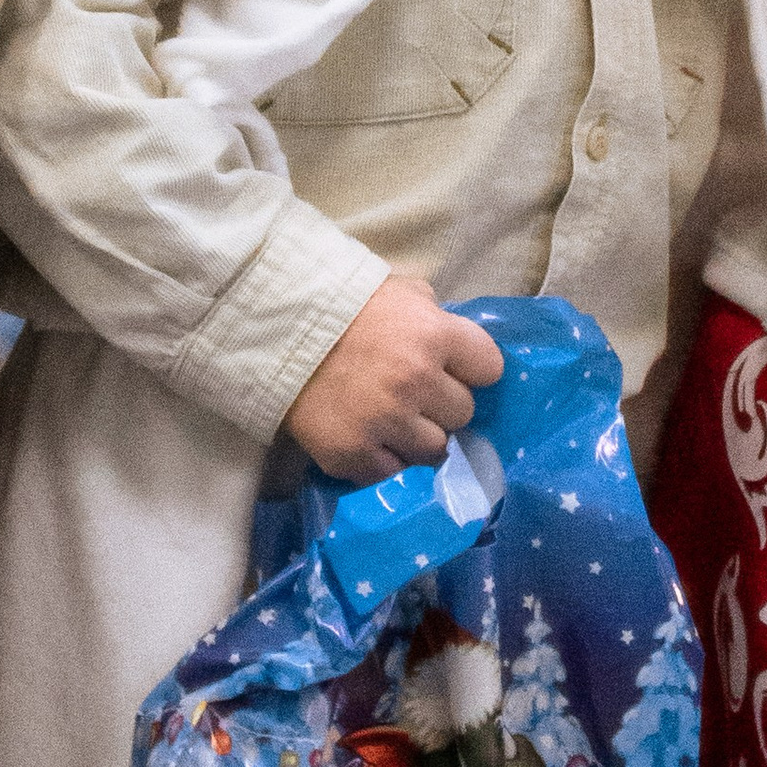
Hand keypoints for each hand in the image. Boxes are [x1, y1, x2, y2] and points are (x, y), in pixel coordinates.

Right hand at [285, 282, 504, 483]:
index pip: (489, 368)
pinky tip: (373, 443)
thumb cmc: (344, 305)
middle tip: (415, 396)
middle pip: (463, 413)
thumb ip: (436, 315)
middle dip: (442, 405)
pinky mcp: (355, 454)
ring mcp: (386, 421)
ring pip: (435, 450)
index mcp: (434, 334)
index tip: (453, 370)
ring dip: (419, 439)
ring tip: (393, 422)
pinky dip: (388, 463)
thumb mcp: (400, 292)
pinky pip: (395, 475)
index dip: (471, 370)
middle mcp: (417, 380)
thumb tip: (457, 345)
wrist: (276, 330)